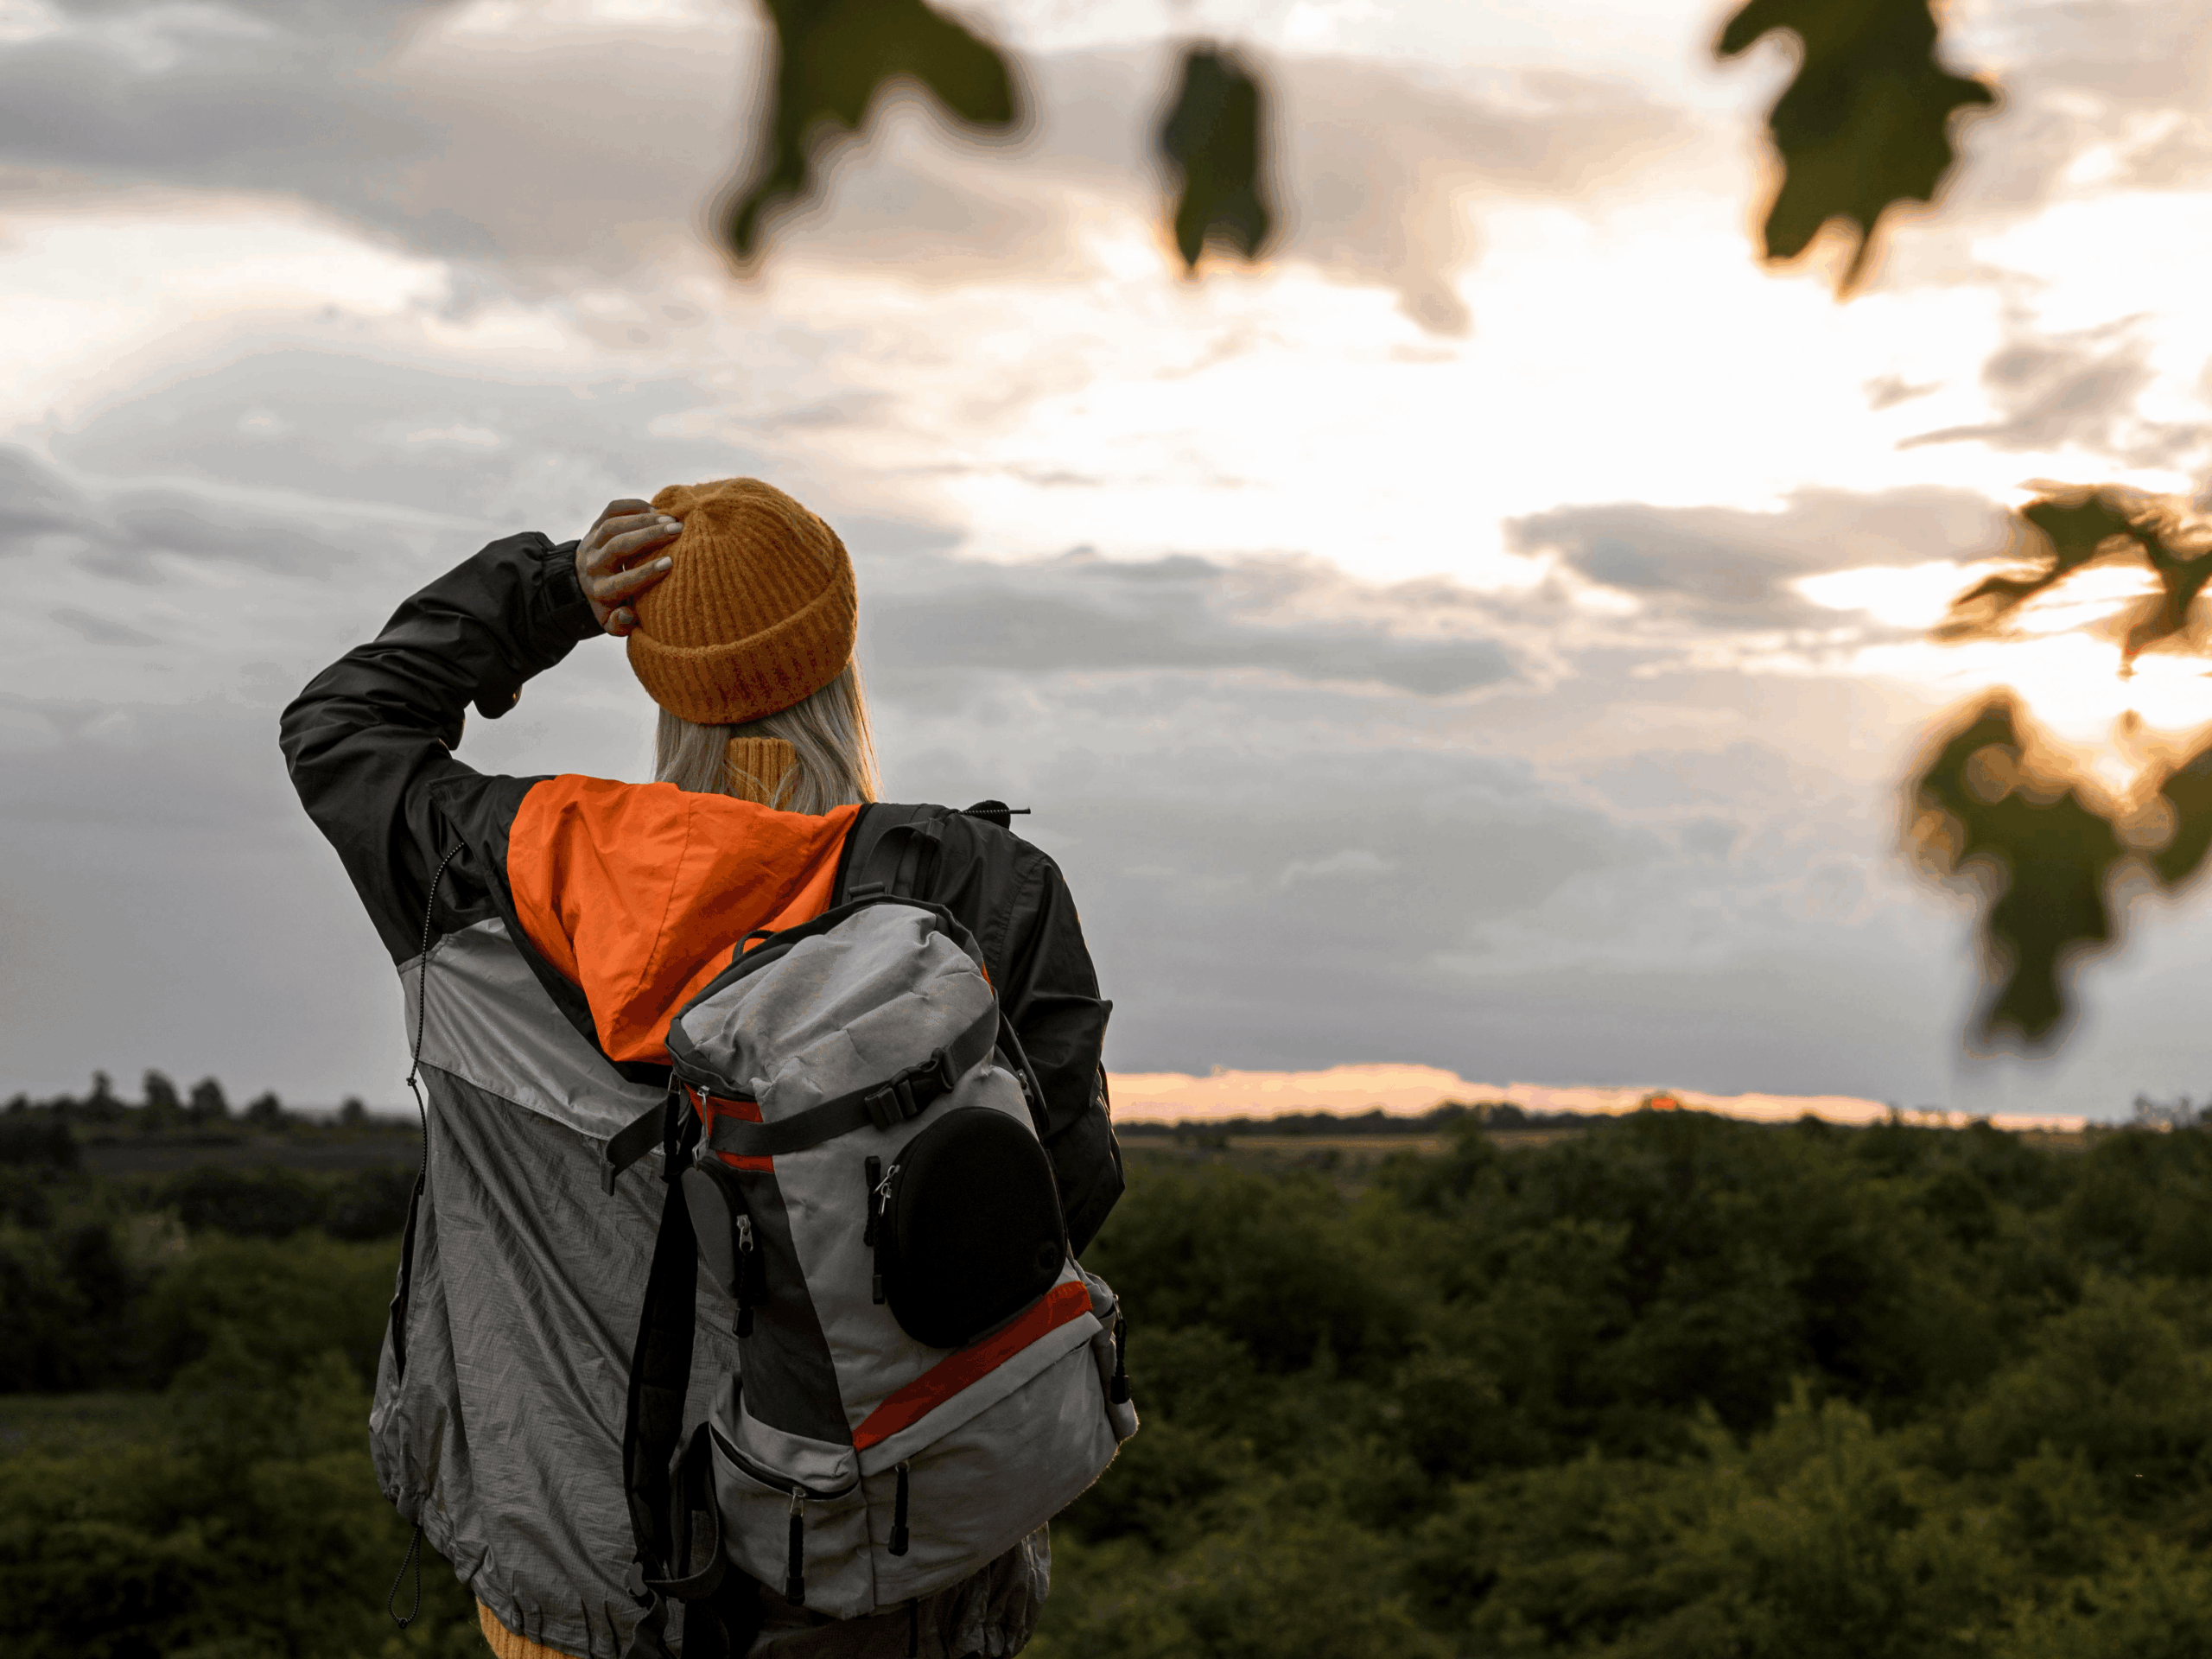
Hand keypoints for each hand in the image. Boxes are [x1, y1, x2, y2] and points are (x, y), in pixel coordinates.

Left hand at [576, 499, 681, 636]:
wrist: (582, 581)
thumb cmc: (610, 603)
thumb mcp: (612, 623)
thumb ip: (621, 624)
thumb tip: (629, 614)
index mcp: (600, 591)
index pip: (621, 582)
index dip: (645, 572)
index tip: (670, 563)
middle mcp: (593, 565)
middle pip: (617, 547)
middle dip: (648, 537)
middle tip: (677, 530)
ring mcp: (592, 543)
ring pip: (612, 525)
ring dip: (643, 520)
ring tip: (671, 519)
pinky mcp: (595, 526)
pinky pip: (610, 510)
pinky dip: (633, 506)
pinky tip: (655, 508)